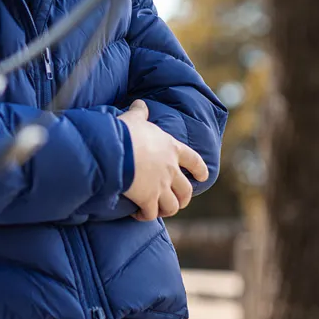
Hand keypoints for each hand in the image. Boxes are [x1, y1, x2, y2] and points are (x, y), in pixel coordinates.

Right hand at [119, 100, 208, 221]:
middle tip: (177, 201)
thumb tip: (139, 103)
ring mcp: (161, 187)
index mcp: (172, 149)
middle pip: (185, 190)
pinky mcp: (148, 199)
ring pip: (172, 206)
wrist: (116, 151)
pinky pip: (151, 214)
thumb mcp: (134, 119)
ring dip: (166, 209)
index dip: (199, 169)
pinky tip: (139, 214)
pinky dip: (146, 216)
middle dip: (183, 198)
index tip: (202, 177)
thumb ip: (139, 112)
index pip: (193, 160)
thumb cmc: (126, 132)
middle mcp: (171, 170)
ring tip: (158, 210)